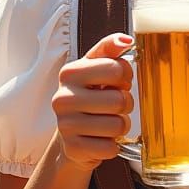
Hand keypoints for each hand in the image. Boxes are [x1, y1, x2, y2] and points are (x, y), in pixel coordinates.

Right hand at [53, 33, 134, 171]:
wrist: (71, 134)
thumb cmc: (89, 95)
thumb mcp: (96, 67)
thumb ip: (110, 49)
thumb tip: (126, 39)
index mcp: (70, 73)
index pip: (117, 69)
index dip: (125, 77)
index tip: (117, 82)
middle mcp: (63, 98)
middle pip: (120, 100)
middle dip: (125, 104)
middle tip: (114, 105)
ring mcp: (65, 125)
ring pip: (118, 126)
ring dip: (120, 126)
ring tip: (108, 121)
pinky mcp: (73, 149)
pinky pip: (110, 147)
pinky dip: (112, 145)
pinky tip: (100, 138)